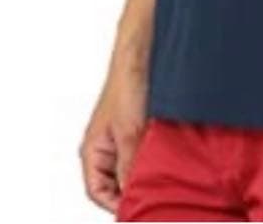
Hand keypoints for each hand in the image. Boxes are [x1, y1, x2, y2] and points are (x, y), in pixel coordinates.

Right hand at [78, 64, 148, 214]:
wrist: (142, 54)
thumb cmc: (126, 85)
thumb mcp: (129, 132)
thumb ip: (129, 166)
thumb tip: (134, 195)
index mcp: (93, 151)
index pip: (98, 192)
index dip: (116, 205)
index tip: (137, 210)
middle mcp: (106, 149)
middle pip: (116, 184)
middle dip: (133, 190)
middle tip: (155, 196)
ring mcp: (123, 140)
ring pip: (132, 170)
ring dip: (146, 174)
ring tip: (163, 179)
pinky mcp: (139, 131)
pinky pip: (144, 155)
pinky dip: (154, 160)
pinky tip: (169, 161)